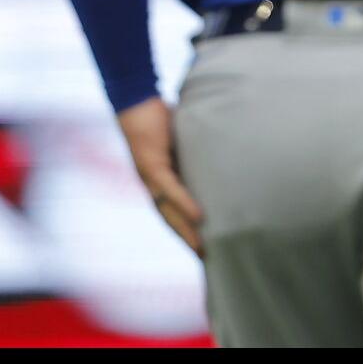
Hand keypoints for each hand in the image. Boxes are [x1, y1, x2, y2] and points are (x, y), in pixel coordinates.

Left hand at [116, 96, 203, 255]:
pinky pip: (169, 189)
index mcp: (162, 183)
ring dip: (186, 232)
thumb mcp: (185, 141)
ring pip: (170, 212)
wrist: (134, 101)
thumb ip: (198, 154)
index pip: (177, 214)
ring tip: (204, 249)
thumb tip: (228, 158)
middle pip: (172, 222)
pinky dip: (184, 203)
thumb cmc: (161, 118)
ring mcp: (151, 178)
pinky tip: (199, 217)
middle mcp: (154, 187)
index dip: (190, 233)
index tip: (208, 251)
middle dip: (189, 242)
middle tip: (210, 262)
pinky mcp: (151, 166)